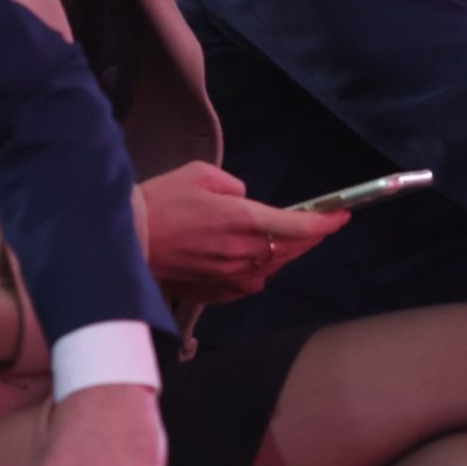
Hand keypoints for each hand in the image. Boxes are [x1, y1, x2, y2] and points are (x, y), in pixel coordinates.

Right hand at [139, 162, 346, 303]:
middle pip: (292, 249)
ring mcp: (230, 276)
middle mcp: (243, 252)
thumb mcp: (201, 174)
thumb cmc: (161, 203)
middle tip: (319, 224)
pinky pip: (250, 282)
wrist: (125, 240)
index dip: (326, 222)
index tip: (342, 216)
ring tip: (287, 239)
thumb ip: (235, 186)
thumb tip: (245, 200)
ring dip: (284, 253)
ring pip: (273, 267)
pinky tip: (253, 258)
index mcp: (243, 219)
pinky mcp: (216, 292)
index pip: (299, 226)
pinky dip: (259, 270)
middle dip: (310, 236)